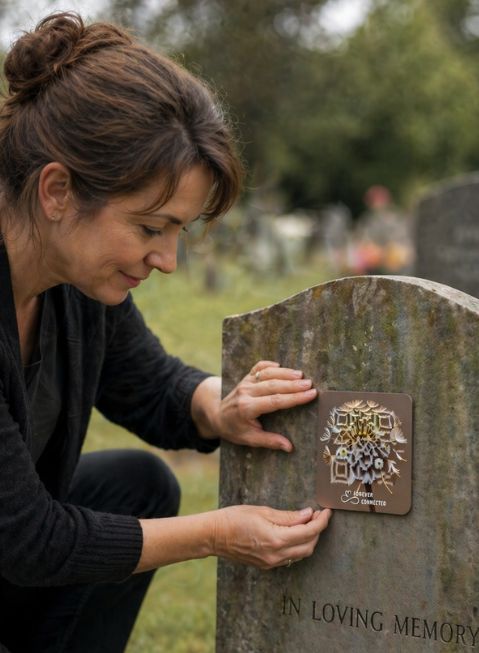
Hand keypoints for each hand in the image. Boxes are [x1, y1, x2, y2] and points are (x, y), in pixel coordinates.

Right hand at [212, 505, 331, 568]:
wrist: (214, 536)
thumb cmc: (235, 518)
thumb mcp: (263, 512)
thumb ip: (288, 516)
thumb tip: (308, 514)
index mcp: (276, 539)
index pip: (309, 532)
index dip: (321, 522)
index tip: (327, 511)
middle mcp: (276, 555)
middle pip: (309, 546)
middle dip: (318, 530)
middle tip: (318, 515)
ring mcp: (271, 562)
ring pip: (301, 554)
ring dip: (309, 539)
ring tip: (308, 522)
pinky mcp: (266, 565)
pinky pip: (289, 558)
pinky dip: (298, 546)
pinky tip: (295, 533)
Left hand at [217, 361, 316, 451]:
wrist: (216, 415)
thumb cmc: (234, 429)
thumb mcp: (249, 439)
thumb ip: (269, 441)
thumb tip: (289, 447)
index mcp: (247, 408)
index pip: (275, 401)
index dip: (294, 398)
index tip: (310, 394)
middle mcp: (246, 392)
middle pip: (273, 386)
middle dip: (293, 385)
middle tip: (310, 384)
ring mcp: (245, 383)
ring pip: (267, 374)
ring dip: (285, 373)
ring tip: (301, 375)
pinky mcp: (246, 377)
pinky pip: (258, 367)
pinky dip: (270, 365)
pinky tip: (281, 366)